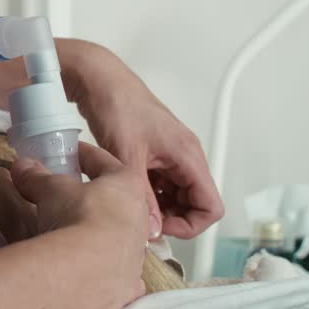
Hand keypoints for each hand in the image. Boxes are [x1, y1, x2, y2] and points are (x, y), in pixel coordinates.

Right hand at [11, 142, 148, 306]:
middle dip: (98, 197)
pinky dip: (109, 269)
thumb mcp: (49, 189)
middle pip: (119, 201)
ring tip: (78, 234)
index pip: (105, 162)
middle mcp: (140, 219)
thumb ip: (36, 176)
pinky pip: (121, 272)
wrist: (87, 269)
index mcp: (127, 186)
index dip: (85, 155)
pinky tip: (95, 271)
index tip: (72, 152)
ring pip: (122, 237)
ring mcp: (137, 254)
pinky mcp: (129, 283)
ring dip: (103, 233)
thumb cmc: (77, 215)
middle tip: (74, 194)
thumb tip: (21, 165)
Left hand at [59, 39, 224, 238]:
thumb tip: (152, 229)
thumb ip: (141, 195)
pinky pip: (159, 183)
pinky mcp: (152, 154)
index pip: (211, 206)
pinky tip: (125, 193)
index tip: (161, 227)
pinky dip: (146, 193)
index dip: (190, 224)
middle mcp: (184, 156)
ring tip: (130, 207)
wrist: (97, 80)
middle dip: (171, 217)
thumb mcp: (126, 156)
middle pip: (194, 203)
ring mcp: (169, 155)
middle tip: (142, 222)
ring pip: (175, 195)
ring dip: (157, 206)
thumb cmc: (116, 104)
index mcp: (188, 156)